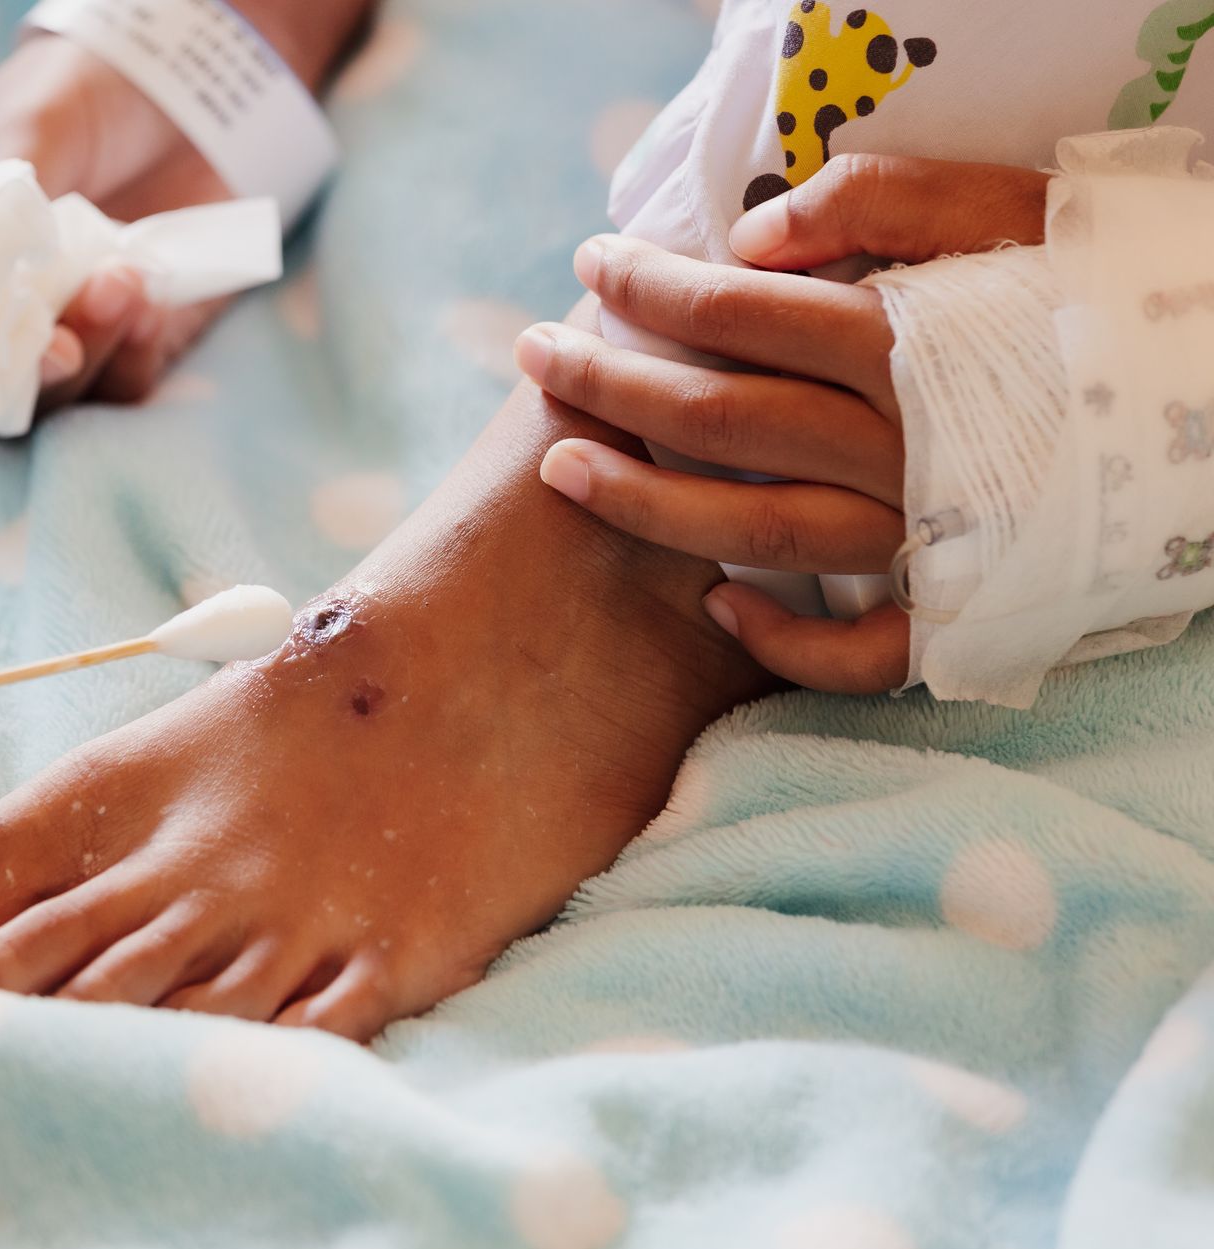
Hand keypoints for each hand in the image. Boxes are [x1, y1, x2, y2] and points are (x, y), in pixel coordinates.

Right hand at [0, 36, 234, 409]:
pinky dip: (130, 358)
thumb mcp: (28, 116)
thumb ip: (4, 192)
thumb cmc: (78, 93)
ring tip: (123, 281)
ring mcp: (35, 338)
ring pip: (31, 405)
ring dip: (80, 357)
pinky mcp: (115, 352)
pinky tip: (149, 292)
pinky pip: (112, 397)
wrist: (186, 94)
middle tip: (55, 343)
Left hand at [519, 155, 1050, 693]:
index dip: (647, 289)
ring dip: (642, 507)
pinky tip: (717, 610)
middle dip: (609, 384)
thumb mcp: (1012, 213)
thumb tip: (750, 237)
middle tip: (533, 355)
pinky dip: (781, 643)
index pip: (738, 314)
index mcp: (907, 344)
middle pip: (718, 422)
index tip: (589, 265)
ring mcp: (926, 541)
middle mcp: (902, 448)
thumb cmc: (1104, 296)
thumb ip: (881, 204)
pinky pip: (856, 655)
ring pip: (752, 534)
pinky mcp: (959, 615)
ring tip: (562, 467)